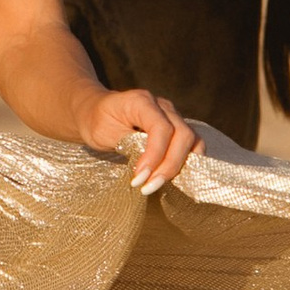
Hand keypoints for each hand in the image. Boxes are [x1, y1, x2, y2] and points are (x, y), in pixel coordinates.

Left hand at [84, 88, 200, 194]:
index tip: (139, 177)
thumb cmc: (97, 122)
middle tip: (147, 187)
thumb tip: (149, 166)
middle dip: (169, 166)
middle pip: (183, 135)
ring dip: (179, 167)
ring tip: (156, 184)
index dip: (155, 155)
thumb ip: (129, 144)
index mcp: (142, 101)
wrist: (96, 113)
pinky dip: (184, 164)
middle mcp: (163, 106)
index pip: (161, 128)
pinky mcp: (177, 129)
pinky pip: (191, 147)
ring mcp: (174, 116)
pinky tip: (166, 178)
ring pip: (193, 142)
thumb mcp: (103, 133)